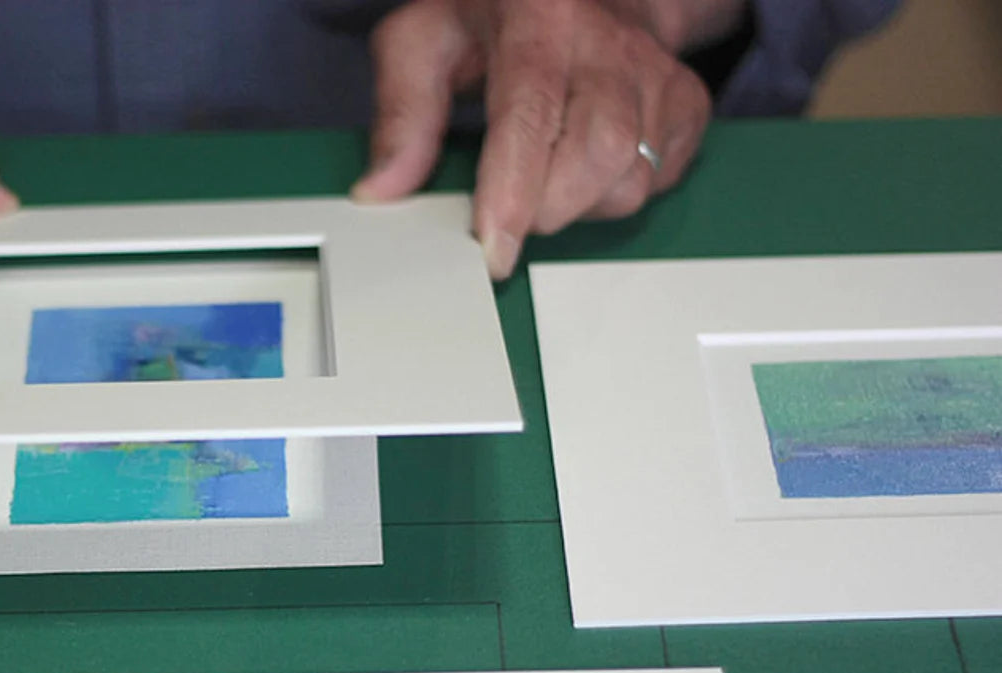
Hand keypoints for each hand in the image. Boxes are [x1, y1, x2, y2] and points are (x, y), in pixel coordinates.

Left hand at [352, 0, 721, 279]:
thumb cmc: (493, 18)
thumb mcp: (425, 41)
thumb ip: (402, 112)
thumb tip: (383, 188)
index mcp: (539, 17)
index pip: (532, 114)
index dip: (512, 192)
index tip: (494, 250)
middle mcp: (608, 40)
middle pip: (599, 153)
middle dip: (547, 207)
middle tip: (510, 207)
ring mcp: (656, 70)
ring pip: (634, 176)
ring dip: (581, 205)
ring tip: (546, 179)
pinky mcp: (687, 101)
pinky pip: (663, 178)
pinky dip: (617, 193)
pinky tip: (586, 168)